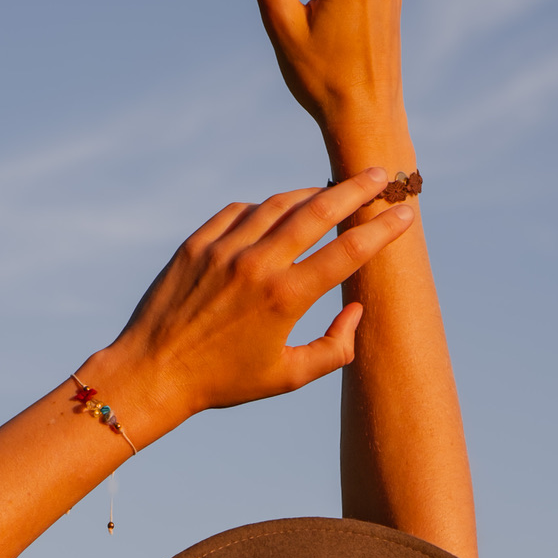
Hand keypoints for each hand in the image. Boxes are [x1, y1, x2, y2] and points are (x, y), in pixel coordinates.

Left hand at [93, 169, 412, 440]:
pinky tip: (275, 216)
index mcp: (285, 299)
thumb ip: (334, 349)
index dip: (383, 230)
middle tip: (378, 174)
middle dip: (355, 189)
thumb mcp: (287, 377)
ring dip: (309, 194)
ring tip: (329, 193)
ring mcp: (224, 248)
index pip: (348, 252)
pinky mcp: (197, 242)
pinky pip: (240, 212)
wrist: (153, 373)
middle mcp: (257, 265)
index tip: (405, 214)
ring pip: (278, 204)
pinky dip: (264, 210)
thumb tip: (356, 310)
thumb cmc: (225, 382)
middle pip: (318, 210)